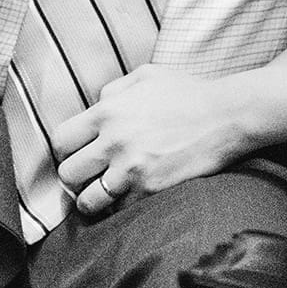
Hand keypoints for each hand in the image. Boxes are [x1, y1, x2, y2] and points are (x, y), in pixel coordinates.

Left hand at [53, 65, 256, 217]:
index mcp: (107, 112)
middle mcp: (113, 141)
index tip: (76, 156)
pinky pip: (120, 211)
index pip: (59, 141)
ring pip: (87, 201)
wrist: (227, 116)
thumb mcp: (145, 77)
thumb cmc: (188, 93)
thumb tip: (94, 106)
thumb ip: (113, 91)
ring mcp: (131, 169)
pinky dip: (122, 208)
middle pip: (68, 174)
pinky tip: (131, 198)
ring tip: (103, 196)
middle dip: (75, 178)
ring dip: (92, 201)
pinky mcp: (151, 190)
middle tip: (88, 178)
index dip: (65, 151)